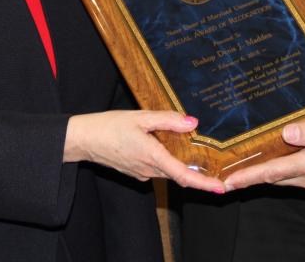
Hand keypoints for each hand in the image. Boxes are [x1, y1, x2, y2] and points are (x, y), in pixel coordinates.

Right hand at [64, 110, 223, 192]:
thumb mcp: (140, 117)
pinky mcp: (135, 171)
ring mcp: (142, 173)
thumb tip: (192, 122)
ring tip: (196, 150)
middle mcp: (149, 170)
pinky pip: (157, 168)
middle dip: (198, 173)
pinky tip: (168, 146)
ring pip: (168, 170)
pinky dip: (167, 161)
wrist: (84, 139)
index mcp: (153, 157)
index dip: (204, 184)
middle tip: (216, 165)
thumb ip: (168, 120)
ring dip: (181, 164)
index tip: (221, 187)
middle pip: (180, 174)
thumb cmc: (109, 126)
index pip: (184, 176)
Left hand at [223, 111, 304, 191]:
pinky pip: (290, 175)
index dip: (248, 177)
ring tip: (238, 169)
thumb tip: (286, 134)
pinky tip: (266, 162)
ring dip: (260, 175)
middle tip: (223, 175)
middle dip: (248, 178)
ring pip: (281, 178)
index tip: (227, 181)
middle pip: (272, 178)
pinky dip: (275, 171)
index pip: (272, 172)